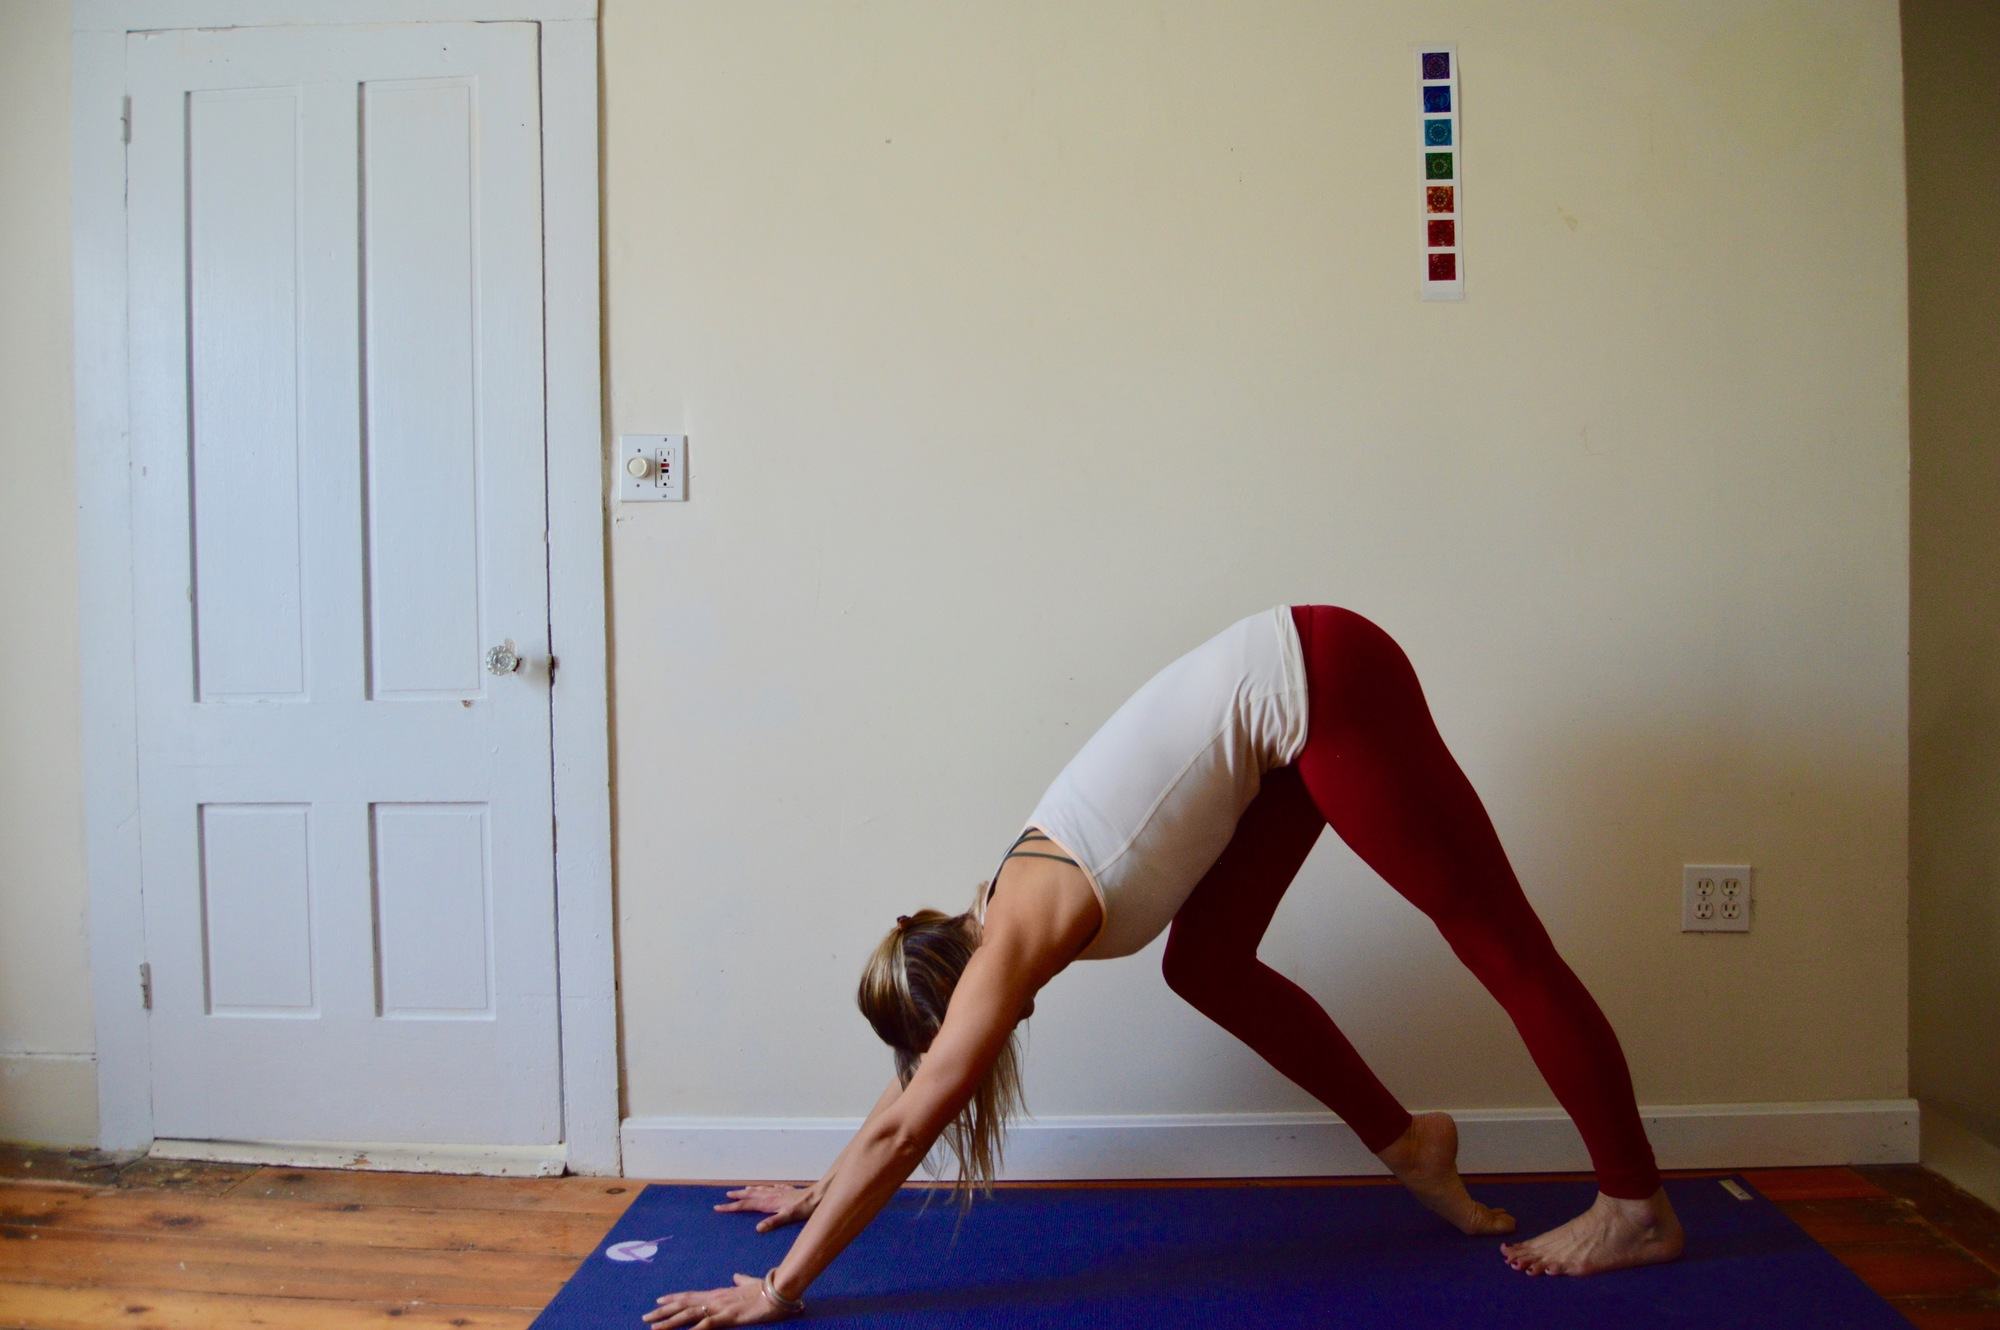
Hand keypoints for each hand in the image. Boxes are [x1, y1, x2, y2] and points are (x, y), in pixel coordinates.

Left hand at [644, 1272, 794, 1326]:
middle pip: (684, 1305)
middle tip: (645, 1316)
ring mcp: (720, 1307)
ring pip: (689, 1314)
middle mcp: (715, 1299)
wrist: (779, 1288)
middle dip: (663, 1311)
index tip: (658, 1301)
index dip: (674, 1299)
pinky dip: (694, 1329)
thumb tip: (736, 1276)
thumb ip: (741, 1281)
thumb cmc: (766, 1289)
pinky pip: (708, 1323)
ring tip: (653, 1327)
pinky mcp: (729, 1316)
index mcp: (719, 1294)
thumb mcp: (749, 1285)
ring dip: (670, 1322)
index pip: (691, 1296)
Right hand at [711, 1182, 819, 1232]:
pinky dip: (764, 1188)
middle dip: (737, 1197)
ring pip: (759, 1190)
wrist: (818, 1196)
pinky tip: (766, 1188)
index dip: (731, 1207)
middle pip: (750, 1195)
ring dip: (748, 1191)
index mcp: (768, 1203)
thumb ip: (773, 1222)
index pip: (746, 1205)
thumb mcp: (788, 1217)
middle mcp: (771, 1195)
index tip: (718, 1208)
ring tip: (741, 1190)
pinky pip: (771, 1188)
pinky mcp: (786, 1191)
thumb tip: (757, 1229)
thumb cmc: (804, 1208)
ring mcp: (778, 1192)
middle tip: (725, 1197)